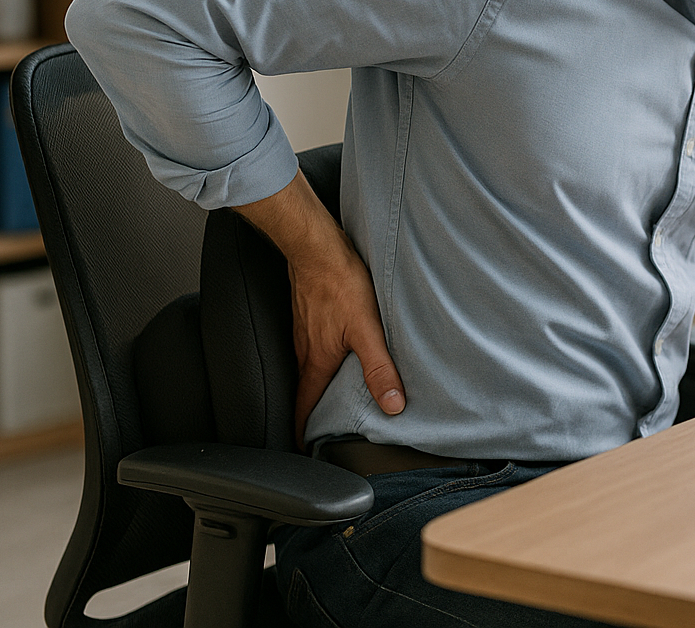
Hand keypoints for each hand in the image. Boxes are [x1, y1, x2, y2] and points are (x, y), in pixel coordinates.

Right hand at [288, 233, 405, 446]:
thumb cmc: (339, 283)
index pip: (303, 405)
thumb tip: (392, 403)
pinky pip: (311, 345)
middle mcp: (304, 349)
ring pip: (308, 366)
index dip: (302, 430)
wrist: (317, 248)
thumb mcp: (367, 329)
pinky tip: (337, 350)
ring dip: (317, 383)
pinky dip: (321, 358)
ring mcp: (303, 331)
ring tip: (332, 394)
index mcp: (316, 360)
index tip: (304, 447)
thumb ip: (379, 368)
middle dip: (310, 410)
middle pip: (305, 388)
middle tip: (319, 427)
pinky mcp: (308, 314)